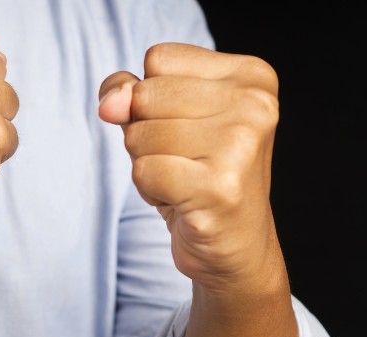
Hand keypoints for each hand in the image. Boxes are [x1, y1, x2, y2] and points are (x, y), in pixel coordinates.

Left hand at [99, 42, 280, 291]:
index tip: (186, 128)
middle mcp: (254, 106)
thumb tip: (111, 103)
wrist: (235, 247)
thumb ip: (128, 91)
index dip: (150, 97)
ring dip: (146, 164)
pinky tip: (181, 200)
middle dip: (144, 133)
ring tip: (184, 181)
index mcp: (250, 77)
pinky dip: (149, 190)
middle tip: (183, 161)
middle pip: (145, 95)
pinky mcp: (219, 188)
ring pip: (139, 135)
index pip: (158, 59)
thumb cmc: (196, 174)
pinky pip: (143, 171)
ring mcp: (240, 146)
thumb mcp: (161, 118)